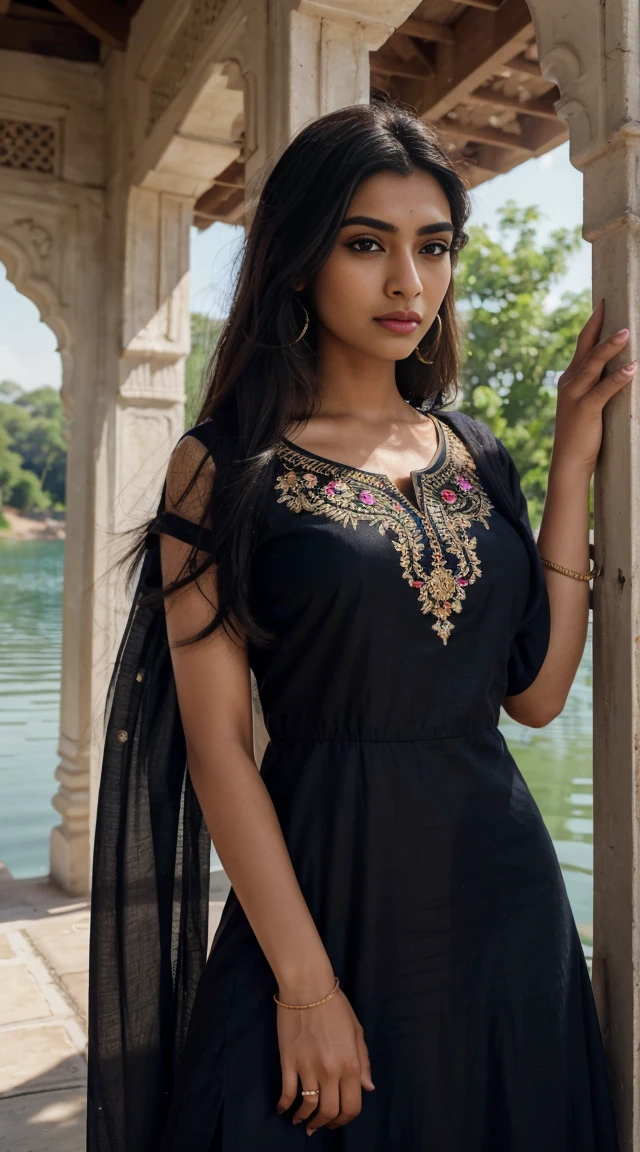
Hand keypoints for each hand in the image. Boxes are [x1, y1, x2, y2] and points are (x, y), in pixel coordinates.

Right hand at [276, 983, 374, 1134]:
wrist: (307, 987)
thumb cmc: (335, 1006)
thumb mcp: (356, 1031)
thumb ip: (363, 1061)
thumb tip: (367, 1088)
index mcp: (351, 1064)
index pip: (351, 1106)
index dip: (345, 1119)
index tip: (338, 1121)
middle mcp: (331, 1071)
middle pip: (329, 1111)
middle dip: (325, 1123)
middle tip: (319, 1125)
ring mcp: (308, 1067)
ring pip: (308, 1107)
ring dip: (305, 1119)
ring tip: (302, 1121)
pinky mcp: (288, 1062)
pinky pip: (288, 1093)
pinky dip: (285, 1106)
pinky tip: (284, 1109)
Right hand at [553, 299, 636, 477]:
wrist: (568, 462)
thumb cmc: (581, 434)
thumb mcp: (586, 403)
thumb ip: (597, 385)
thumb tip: (620, 367)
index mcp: (570, 379)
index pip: (582, 345)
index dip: (593, 324)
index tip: (603, 305)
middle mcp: (570, 382)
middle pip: (585, 348)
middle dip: (599, 326)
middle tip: (611, 306)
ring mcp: (576, 396)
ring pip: (593, 364)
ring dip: (610, 347)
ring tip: (627, 332)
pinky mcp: (586, 410)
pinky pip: (604, 390)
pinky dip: (618, 378)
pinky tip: (631, 368)